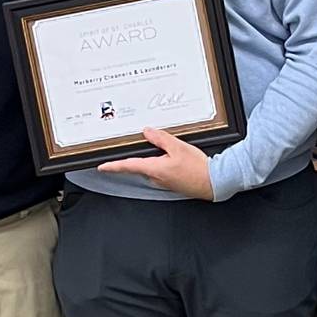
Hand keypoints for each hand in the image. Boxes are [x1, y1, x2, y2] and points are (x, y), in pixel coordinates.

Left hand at [96, 128, 214, 200]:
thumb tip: (148, 132)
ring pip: (152, 167)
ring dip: (156, 159)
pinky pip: (162, 171)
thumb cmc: (198, 168)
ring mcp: (164, 182)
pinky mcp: (171, 183)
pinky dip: (164, 164)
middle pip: (141, 165)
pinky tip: (177, 159)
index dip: (113, 166)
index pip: (128, 166)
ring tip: (172, 151)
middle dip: (142, 155)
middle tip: (149, 145)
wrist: (214, 182)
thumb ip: (161, 139)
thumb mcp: (179, 147)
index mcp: (154, 169)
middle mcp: (156, 178)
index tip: (102, 166)